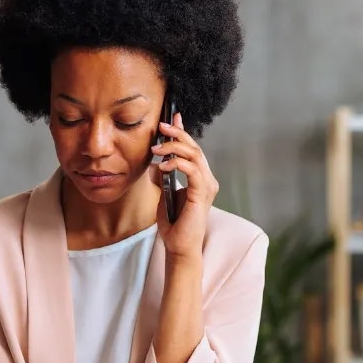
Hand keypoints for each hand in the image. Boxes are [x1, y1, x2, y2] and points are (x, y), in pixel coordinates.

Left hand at [149, 112, 217, 258]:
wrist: (179, 245)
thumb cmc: (174, 223)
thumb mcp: (165, 194)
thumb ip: (164, 177)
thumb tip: (156, 164)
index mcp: (200, 179)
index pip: (192, 150)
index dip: (183, 132)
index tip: (173, 118)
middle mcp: (207, 180)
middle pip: (195, 148)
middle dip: (178, 134)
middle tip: (162, 126)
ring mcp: (207, 186)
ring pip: (195, 156)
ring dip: (175, 147)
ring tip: (157, 147)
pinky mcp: (202, 193)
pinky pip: (192, 170)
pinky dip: (178, 163)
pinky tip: (163, 165)